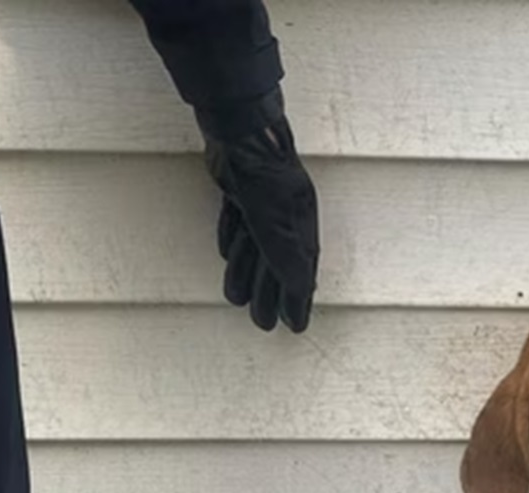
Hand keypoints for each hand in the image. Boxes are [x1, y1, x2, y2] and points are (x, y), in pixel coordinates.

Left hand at [204, 117, 318, 332]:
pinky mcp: (241, 191)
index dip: (298, 301)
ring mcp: (263, 205)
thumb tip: (302, 289)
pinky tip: (226, 254)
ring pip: (256, 249)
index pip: (301, 274)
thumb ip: (285, 254)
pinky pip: (239, 227)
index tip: (296, 325)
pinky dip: (233, 243)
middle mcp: (286, 219)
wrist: (240, 130)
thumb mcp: (274, 220)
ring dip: (247, 275)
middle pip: (278, 266)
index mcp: (300, 228)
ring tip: (237, 299)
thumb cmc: (263, 173)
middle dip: (271, 296)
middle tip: (263, 322)